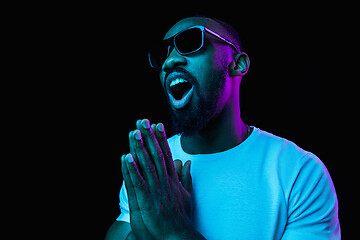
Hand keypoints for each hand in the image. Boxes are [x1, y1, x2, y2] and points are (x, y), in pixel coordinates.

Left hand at [121, 119, 197, 239]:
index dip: (161, 139)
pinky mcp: (146, 202)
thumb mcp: (187, 194)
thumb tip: (187, 162)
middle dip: (149, 138)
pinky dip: (131, 170)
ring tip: (133, 133)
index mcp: (172, 179)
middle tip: (142, 122)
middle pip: (155, 156)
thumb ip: (185, 177)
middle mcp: (164, 182)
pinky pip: (137, 183)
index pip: (166, 154)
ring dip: (139, 149)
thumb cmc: (180, 216)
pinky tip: (126, 158)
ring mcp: (155, 191)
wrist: (177, 235)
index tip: (157, 124)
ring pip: (146, 166)